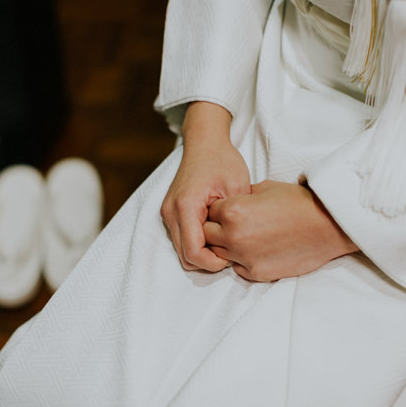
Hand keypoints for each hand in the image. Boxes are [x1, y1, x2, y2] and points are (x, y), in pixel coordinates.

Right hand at [161, 102, 250, 271]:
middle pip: (186, 258)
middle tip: (232, 250)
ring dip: (203, 254)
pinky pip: (182, 240)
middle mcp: (170, 212)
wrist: (205, 143)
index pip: (194, 253)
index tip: (233, 255)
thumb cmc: (222, 161)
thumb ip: (234, 219)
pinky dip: (198, 244)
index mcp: (185, 206)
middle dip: (209, 261)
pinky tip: (216, 233)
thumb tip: (235, 247)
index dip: (215, 263)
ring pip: (183, 252)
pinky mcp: (170, 214)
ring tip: (225, 240)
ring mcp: (167, 214)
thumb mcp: (237, 188)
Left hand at [204, 180, 358, 281]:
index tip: (230, 209)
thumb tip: (230, 202)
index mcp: (233, 211)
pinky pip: (237, 268)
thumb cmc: (299, 202)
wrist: (327, 225)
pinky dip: (242, 259)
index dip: (219, 209)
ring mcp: (244, 257)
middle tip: (234, 224)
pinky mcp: (257, 273)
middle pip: (207, 235)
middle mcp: (233, 236)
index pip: (209, 212)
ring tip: (246, 237)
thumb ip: (241, 197)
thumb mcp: (265, 188)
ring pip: (219, 254)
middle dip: (216, 228)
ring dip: (227, 246)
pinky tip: (257, 249)